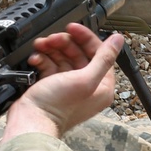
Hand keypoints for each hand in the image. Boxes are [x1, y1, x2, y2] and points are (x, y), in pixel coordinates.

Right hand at [3, 24, 121, 141]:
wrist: (31, 122)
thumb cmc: (58, 106)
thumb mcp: (85, 79)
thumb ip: (104, 58)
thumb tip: (118, 40)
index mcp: (101, 86)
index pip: (98, 53)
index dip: (85, 38)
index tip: (72, 28)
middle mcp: (86, 85)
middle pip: (78, 53)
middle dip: (63, 43)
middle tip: (52, 38)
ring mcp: (68, 86)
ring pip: (62, 57)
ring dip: (50, 48)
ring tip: (41, 46)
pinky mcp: (52, 86)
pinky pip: (50, 66)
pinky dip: (42, 59)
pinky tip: (36, 59)